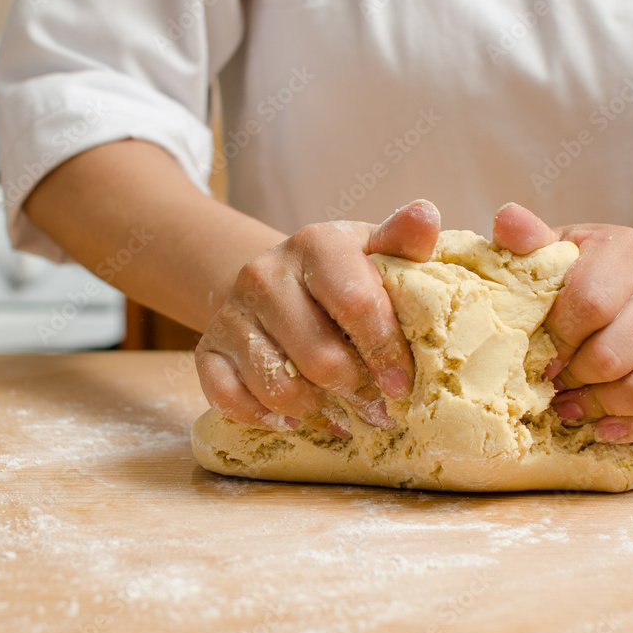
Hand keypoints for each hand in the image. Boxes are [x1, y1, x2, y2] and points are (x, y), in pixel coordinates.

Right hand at [195, 200, 440, 435]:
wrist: (277, 280)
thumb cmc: (343, 273)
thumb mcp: (375, 251)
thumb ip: (404, 241)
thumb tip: (426, 215)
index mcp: (315, 244)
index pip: (357, 304)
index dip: (386, 352)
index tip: (403, 385)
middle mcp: (264, 274)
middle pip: (319, 357)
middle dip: (355, 393)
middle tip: (379, 411)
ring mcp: (231, 314)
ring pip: (277, 387)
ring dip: (316, 412)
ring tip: (342, 416)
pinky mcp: (207, 349)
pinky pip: (229, 399)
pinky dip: (264, 417)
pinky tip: (295, 417)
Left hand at [493, 204, 632, 442]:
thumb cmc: (582, 273)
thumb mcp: (554, 249)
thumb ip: (528, 240)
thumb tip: (507, 218)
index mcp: (627, 250)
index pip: (591, 302)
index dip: (556, 338)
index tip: (534, 353)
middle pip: (614, 355)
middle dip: (572, 377)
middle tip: (550, 381)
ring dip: (598, 406)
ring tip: (568, 404)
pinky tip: (602, 426)